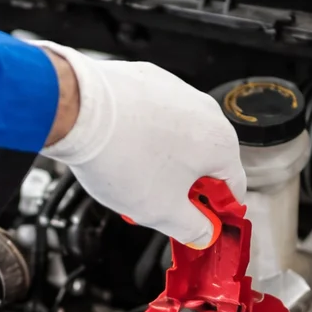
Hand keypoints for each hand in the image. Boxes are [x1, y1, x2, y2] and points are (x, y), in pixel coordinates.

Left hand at [39, 43, 245, 248]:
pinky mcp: (147, 79)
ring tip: (130, 176)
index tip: (198, 224)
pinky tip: (120, 148)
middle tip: (155, 204)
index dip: (215, 213)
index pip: (232, 189)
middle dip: (183, 187)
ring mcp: (176, 90)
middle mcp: (205, 111)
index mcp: (220, 143)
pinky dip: (142, 134)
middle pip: (204, 161)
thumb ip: (191, 227)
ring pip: (178, 137)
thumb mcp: (162, 211)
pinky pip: (153, 116)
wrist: (79, 110)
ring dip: (162, 161)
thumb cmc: (122, 156)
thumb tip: (203, 232)